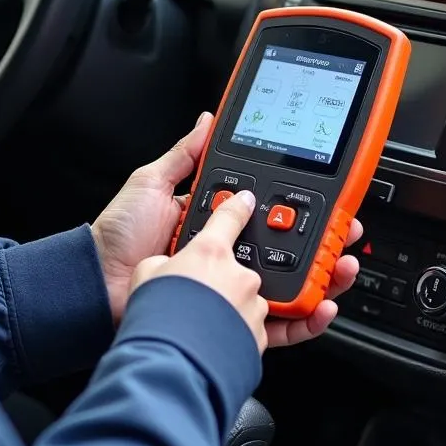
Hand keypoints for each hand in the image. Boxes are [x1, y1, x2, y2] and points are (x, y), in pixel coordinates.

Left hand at [90, 111, 363, 334]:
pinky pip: (274, 324)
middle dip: (324, 241)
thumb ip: (184, 155)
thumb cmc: (118, 235)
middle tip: (348, 231)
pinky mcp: (228, 320)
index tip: (329, 199)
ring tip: (344, 265)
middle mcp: (225, 256)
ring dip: (323, 276)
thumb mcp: (151, 182)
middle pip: (287, 249)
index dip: (298, 207)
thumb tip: (207, 121)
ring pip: (288, 285)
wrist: (97, 283)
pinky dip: (303, 318)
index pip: (266, 213)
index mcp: (212, 223)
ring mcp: (228, 289)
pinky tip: (322, 305)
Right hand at [131, 191, 268, 353]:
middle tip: (195, 298)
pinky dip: (235, 336)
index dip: (238, 206)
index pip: (230, 218)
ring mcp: (253, 307)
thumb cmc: (156, 313)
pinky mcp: (259, 338)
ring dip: (229, 310)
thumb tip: (166, 265)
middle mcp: (239, 276)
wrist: (172, 359)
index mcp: (210, 252)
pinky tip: (213, 345)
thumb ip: (163, 261)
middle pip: (238, 269)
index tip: (246, 201)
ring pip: (247, 301)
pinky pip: (251, 331)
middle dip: (220, 282)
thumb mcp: (147, 272)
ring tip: (201, 328)